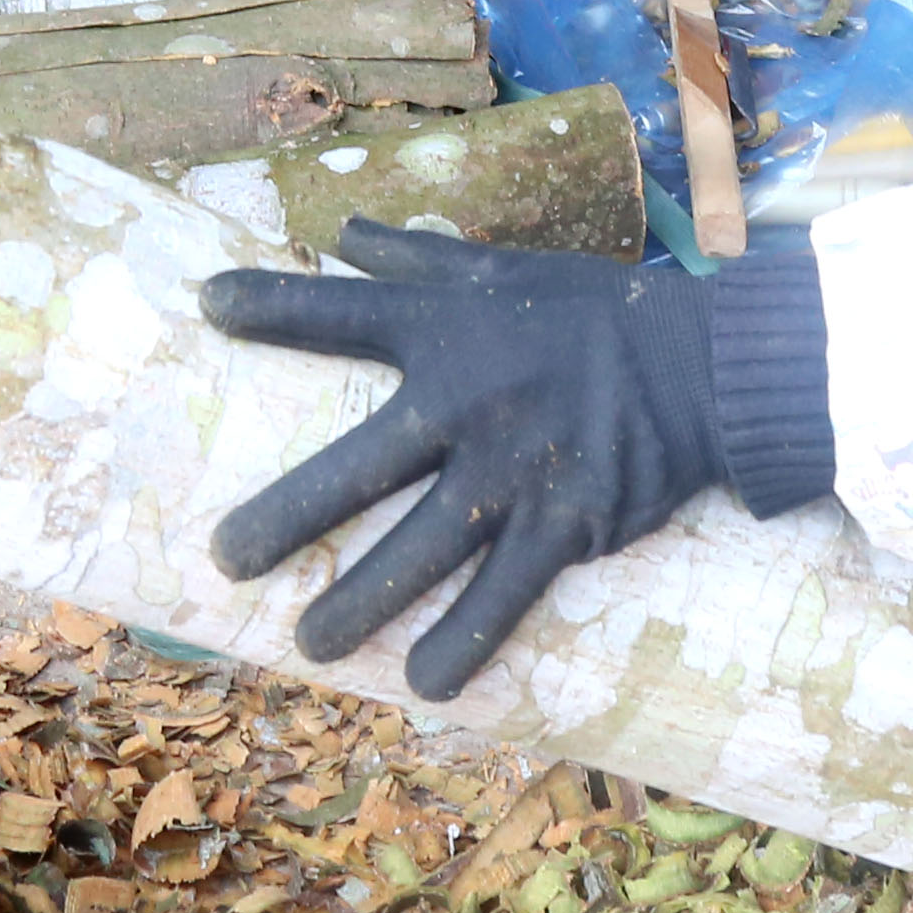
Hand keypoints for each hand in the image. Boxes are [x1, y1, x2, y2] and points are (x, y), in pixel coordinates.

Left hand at [203, 224, 734, 696]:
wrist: (704, 366)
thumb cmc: (589, 315)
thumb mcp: (501, 271)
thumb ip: (415, 257)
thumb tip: (339, 228)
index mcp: (448, 332)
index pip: (344, 313)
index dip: (274, 307)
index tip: (208, 306)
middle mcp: (472, 403)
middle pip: (363, 465)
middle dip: (291, 516)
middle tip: (227, 560)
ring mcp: (518, 473)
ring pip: (424, 550)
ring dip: (361, 602)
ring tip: (308, 645)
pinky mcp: (568, 525)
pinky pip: (505, 596)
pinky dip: (465, 642)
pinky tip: (422, 685)